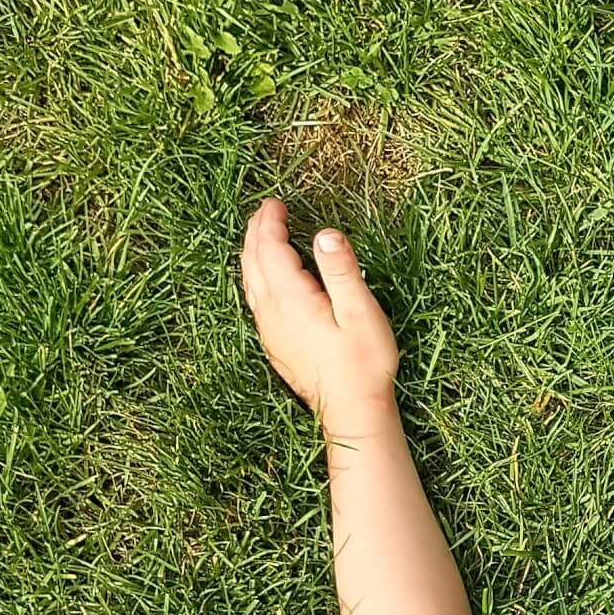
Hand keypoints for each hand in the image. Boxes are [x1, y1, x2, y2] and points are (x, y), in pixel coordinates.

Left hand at [240, 198, 398, 433]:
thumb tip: (325, 233)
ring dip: (252, 253)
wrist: (352, 410)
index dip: (271, 223)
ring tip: (261, 237)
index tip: (276, 204)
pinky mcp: (274, 343)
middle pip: (252, 261)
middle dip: (257, 232)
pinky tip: (265, 278)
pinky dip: (256, 277)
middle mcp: (272, 311)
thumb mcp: (360, 311)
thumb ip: (341, 270)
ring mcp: (269, 329)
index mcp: (291, 297)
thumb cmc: (363, 362)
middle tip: (266, 213)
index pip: (270, 248)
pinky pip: (255, 300)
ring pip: (249, 281)